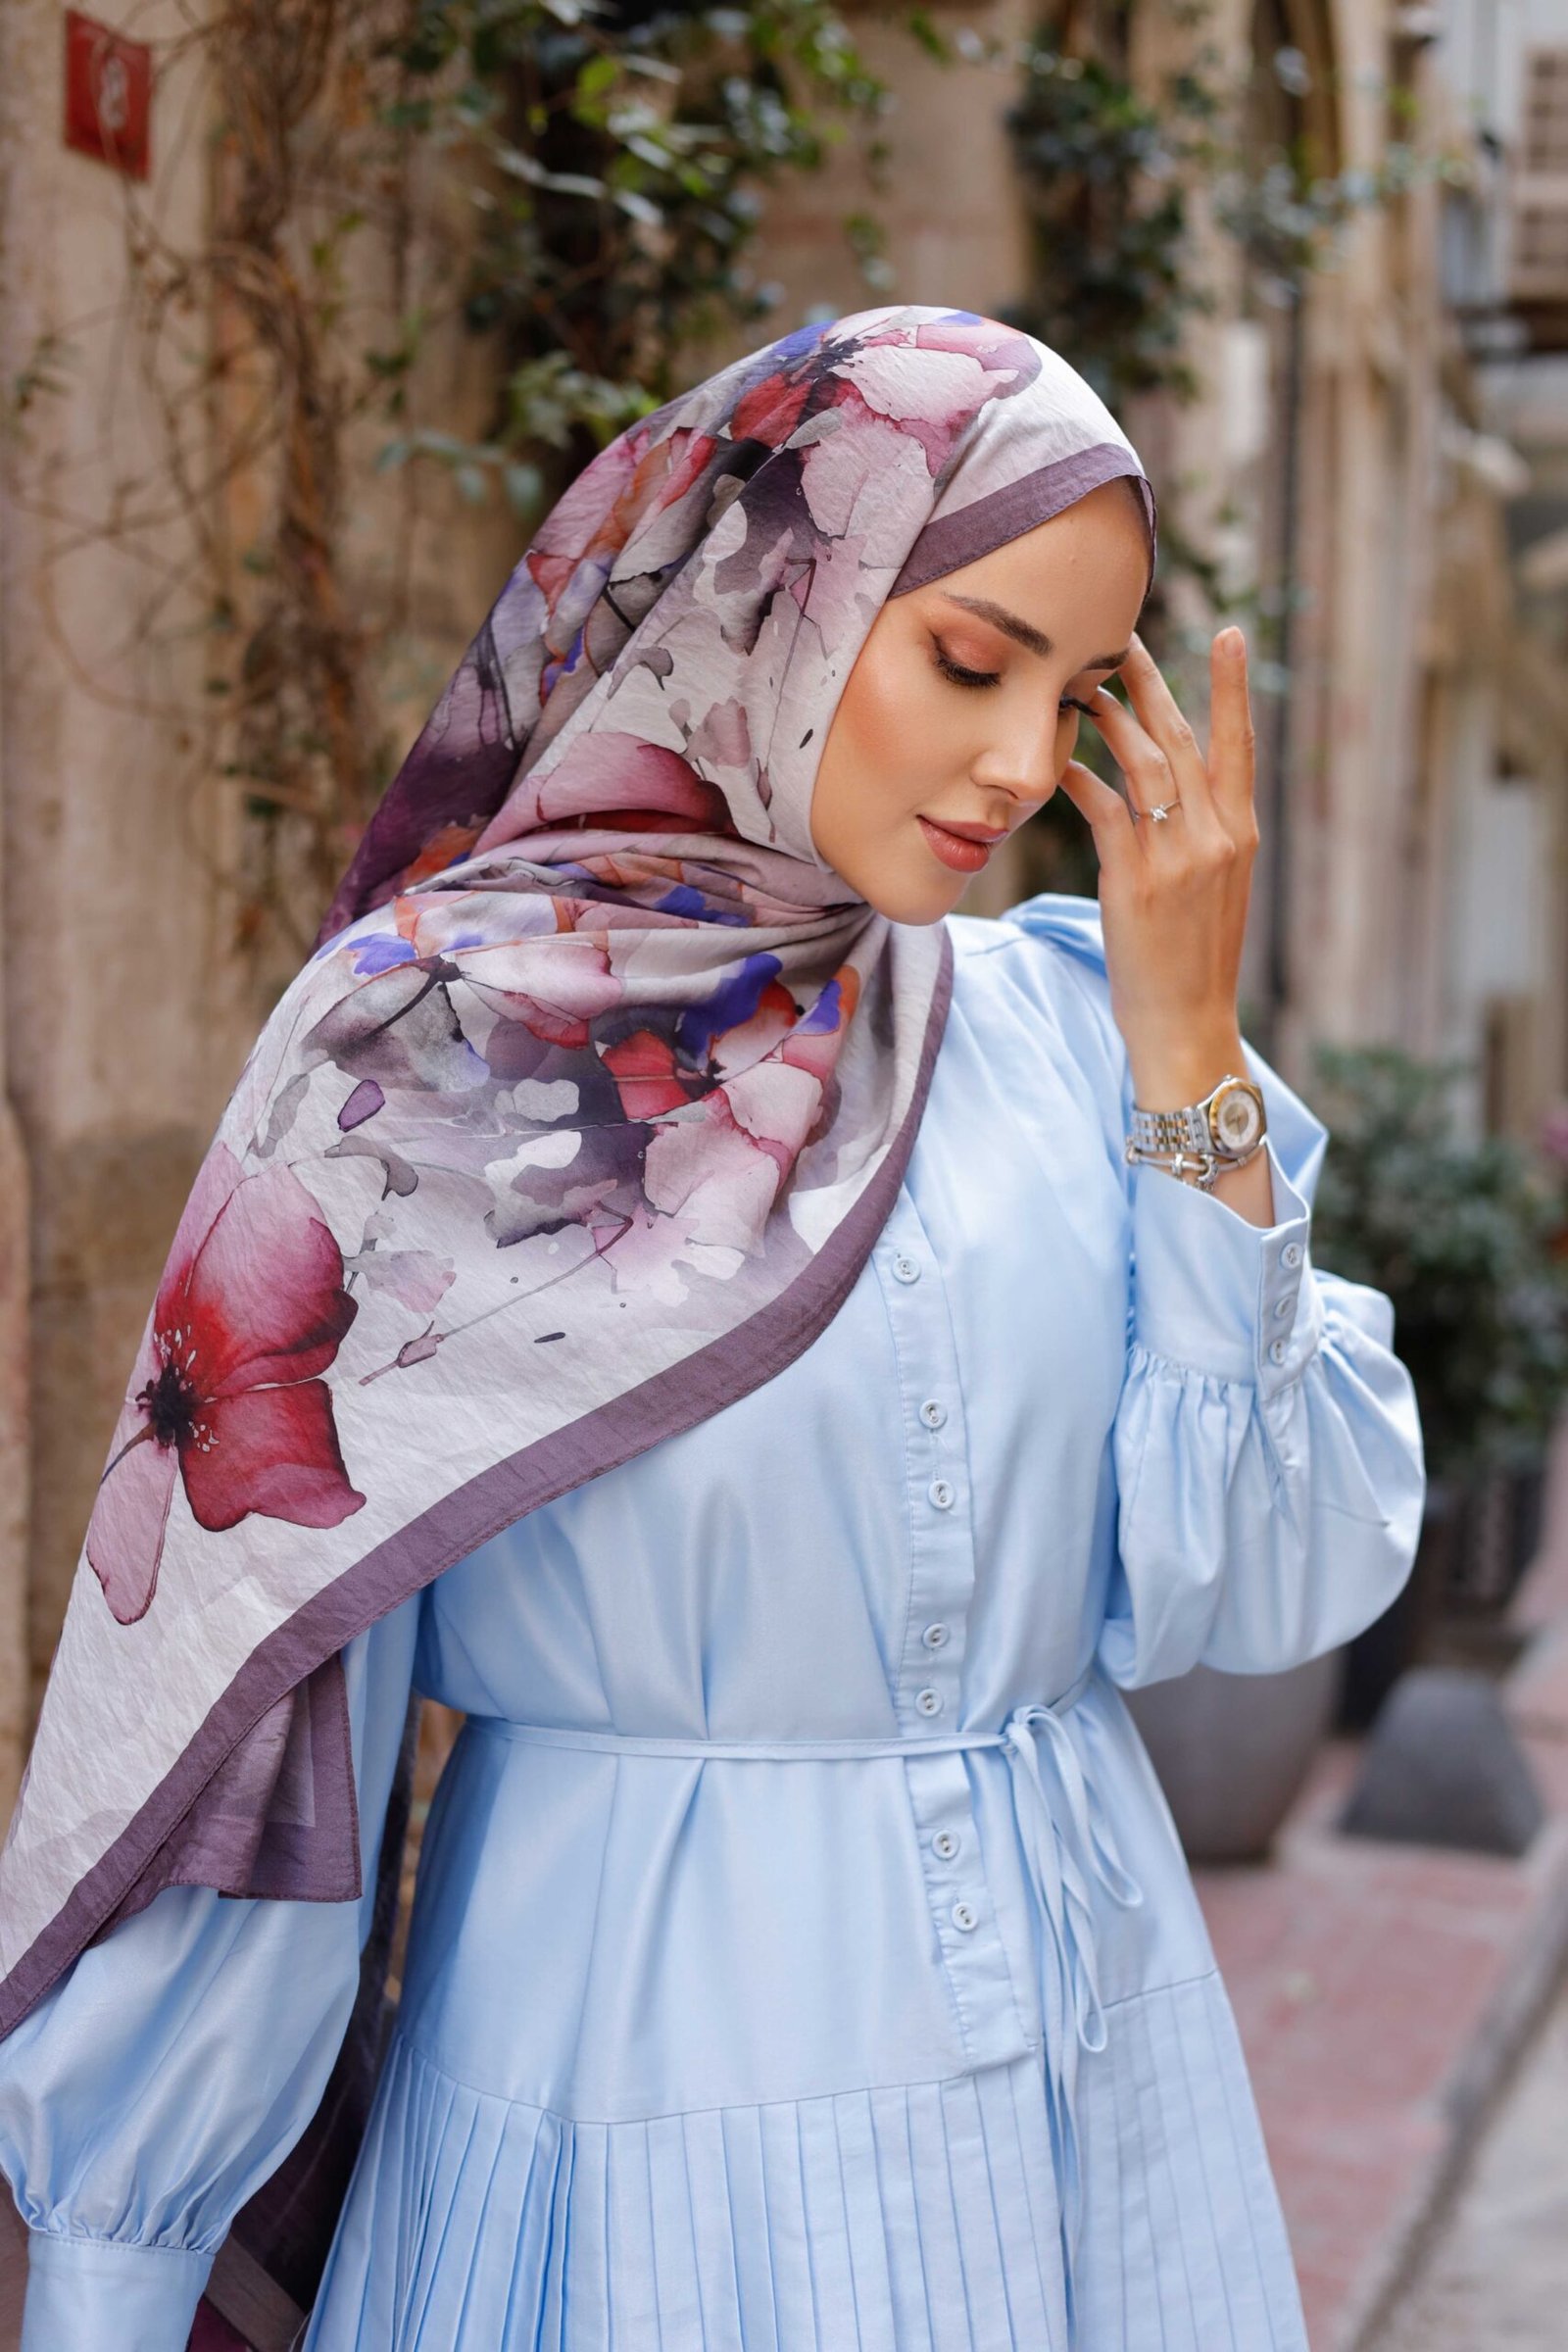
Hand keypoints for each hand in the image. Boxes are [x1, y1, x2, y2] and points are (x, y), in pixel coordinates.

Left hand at [1057, 627, 1274, 1226]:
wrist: (1187, 1028)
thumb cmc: (1191, 964)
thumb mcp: (1210, 892)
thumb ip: (1195, 837)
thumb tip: (1160, 793)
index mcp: (1240, 835)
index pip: (1240, 747)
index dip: (1235, 688)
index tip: (1232, 634)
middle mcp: (1215, 837)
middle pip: (1183, 740)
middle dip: (1152, 684)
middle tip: (1124, 635)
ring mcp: (1178, 857)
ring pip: (1144, 765)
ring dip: (1111, 718)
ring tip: (1082, 681)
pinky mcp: (1136, 881)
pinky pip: (1104, 811)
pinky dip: (1081, 779)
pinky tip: (1060, 759)